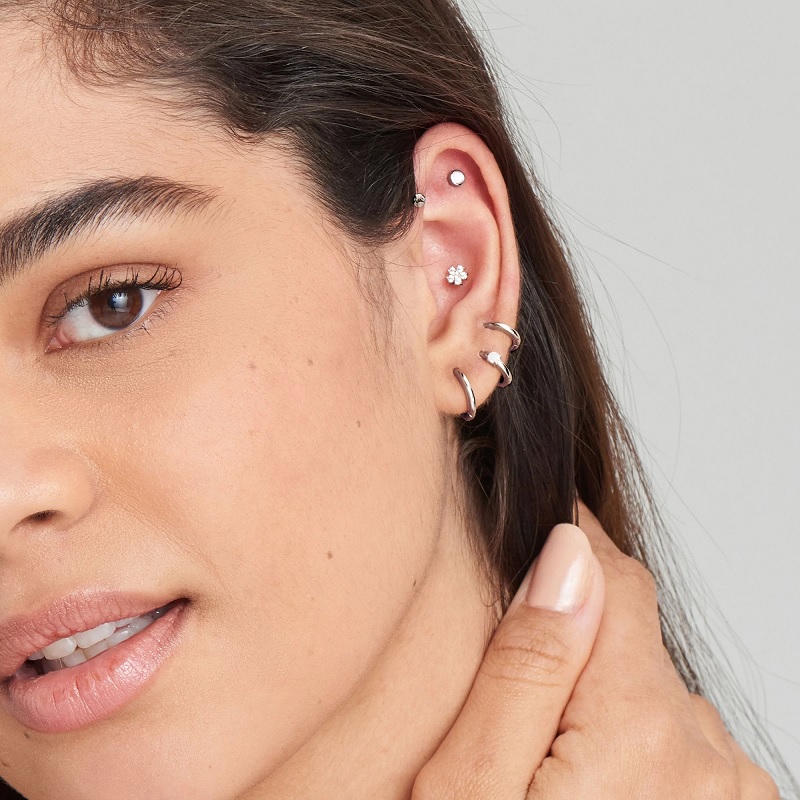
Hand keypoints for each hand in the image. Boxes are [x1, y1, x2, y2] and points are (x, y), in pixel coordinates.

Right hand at [412, 502, 779, 798]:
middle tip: (505, 691)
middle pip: (631, 634)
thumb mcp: (466, 790)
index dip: (564, 541)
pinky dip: (626, 736)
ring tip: (539, 753)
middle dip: (570, 635)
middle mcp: (708, 756)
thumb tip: (568, 554)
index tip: (523, 526)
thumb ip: (526, 665)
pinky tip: (581, 782)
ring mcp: (728, 792)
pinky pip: (672, 737)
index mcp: (639, 732)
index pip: (613, 577)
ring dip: (598, 693)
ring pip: (650, 686)